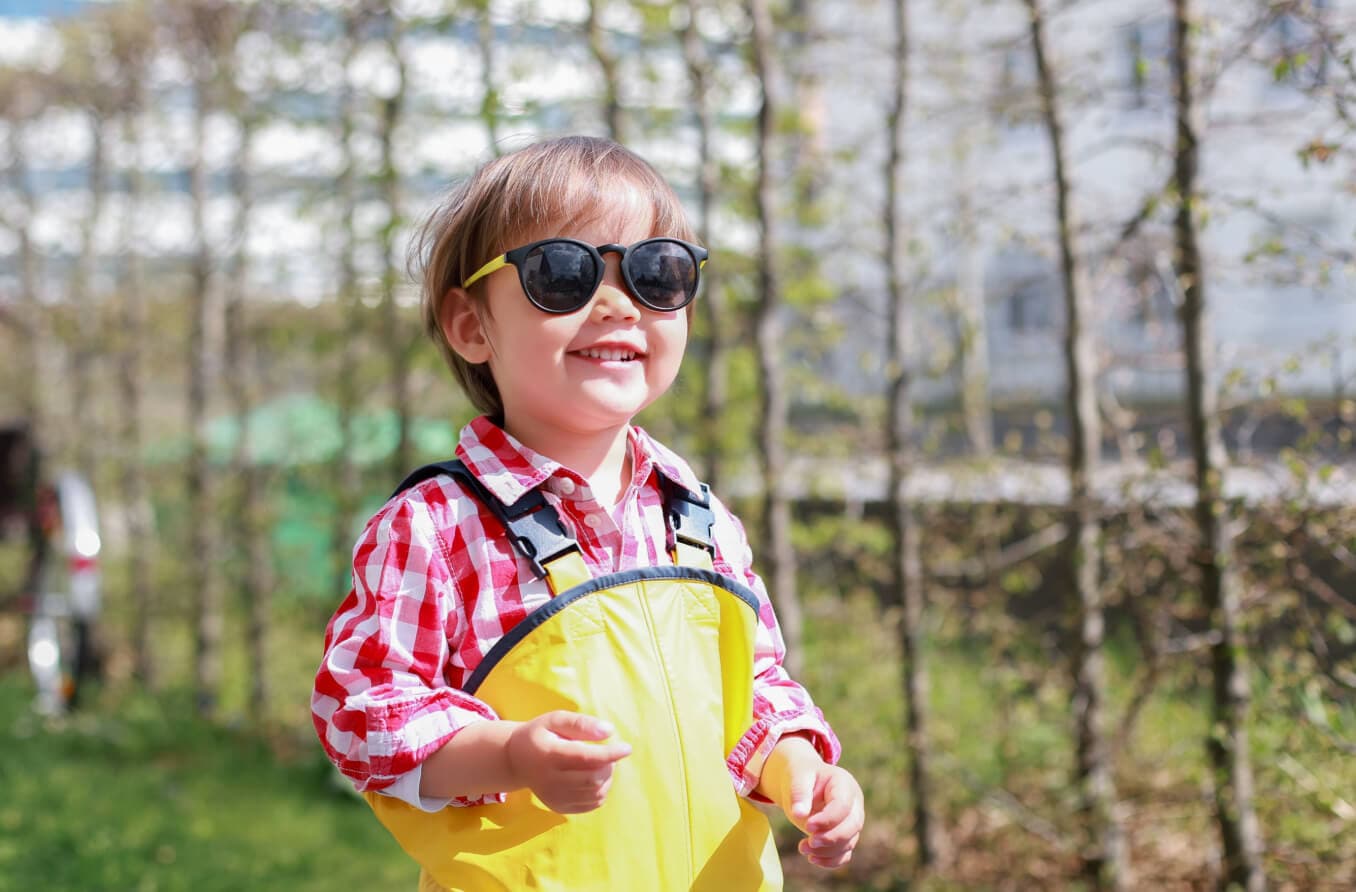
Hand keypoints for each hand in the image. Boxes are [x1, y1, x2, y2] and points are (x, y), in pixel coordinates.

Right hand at [506, 711, 631, 813]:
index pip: (586, 758)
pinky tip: (594, 777)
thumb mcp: (555, 719)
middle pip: (593, 779)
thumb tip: (609, 732)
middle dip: (609, 766)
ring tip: (600, 763)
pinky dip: (601, 790)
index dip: (610, 754)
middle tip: (609, 753)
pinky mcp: (560, 807)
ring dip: (607, 778)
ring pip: (596, 793)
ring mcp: (555, 797)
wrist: (517, 761)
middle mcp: (550, 781)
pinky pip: (592, 804)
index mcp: (549, 755)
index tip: (626, 748)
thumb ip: (581, 723)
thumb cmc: (540, 735)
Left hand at [759, 736, 864, 869]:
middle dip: (831, 838)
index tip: (808, 826)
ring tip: (802, 848)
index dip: (828, 819)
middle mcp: (854, 803)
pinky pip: (845, 853)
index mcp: (844, 784)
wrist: (803, 780)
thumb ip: (799, 793)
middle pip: (852, 826)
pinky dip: (831, 860)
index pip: (843, 806)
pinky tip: (812, 859)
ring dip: (827, 851)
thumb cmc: (801, 776)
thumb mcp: (798, 777)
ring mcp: (852, 820)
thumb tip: (799, 814)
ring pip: (849, 842)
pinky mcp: (845, 835)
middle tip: (808, 842)